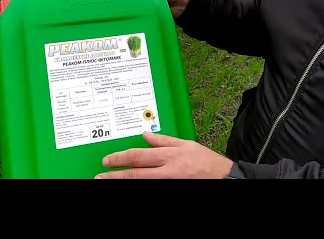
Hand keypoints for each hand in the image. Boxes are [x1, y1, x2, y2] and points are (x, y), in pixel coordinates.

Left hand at [95, 131, 233, 178]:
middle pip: (134, 174)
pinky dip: (140, 186)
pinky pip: (151, 188)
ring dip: (124, 183)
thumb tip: (146, 135)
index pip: (138, 156)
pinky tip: (130, 186)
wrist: (223, 178)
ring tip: (110, 182)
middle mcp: (166, 171)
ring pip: (141, 183)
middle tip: (100, 177)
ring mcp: (168, 182)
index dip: (119, 159)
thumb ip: (163, 140)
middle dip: (114, 176)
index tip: (107, 161)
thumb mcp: (185, 144)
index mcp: (168, 155)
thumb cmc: (205, 161)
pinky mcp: (170, 189)